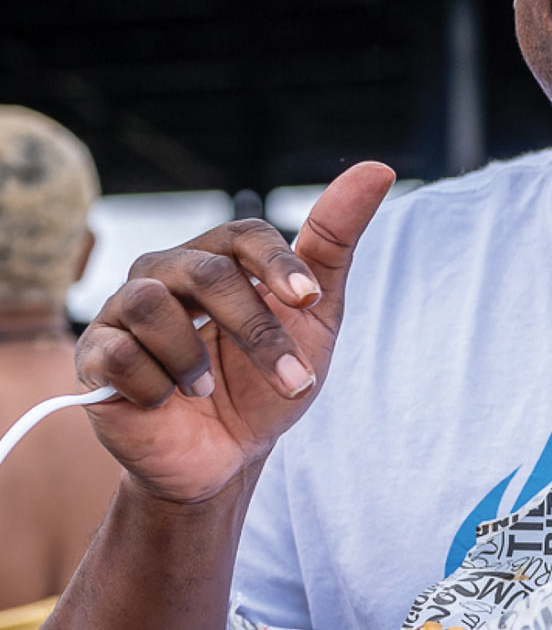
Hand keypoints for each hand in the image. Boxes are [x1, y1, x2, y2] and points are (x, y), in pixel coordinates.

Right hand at [75, 161, 393, 502]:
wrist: (224, 459)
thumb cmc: (265, 382)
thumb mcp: (314, 320)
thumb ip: (334, 244)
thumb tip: (377, 169)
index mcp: (217, 259)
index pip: (244, 234)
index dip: (279, 263)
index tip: (310, 300)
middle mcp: (166, 273)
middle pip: (207, 274)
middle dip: (257, 331)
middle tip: (291, 381)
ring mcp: (124, 311)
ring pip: (151, 305)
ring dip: (194, 359)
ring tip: (207, 390)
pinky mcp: (96, 354)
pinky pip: (120, 353)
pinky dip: (156, 386)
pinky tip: (167, 401)